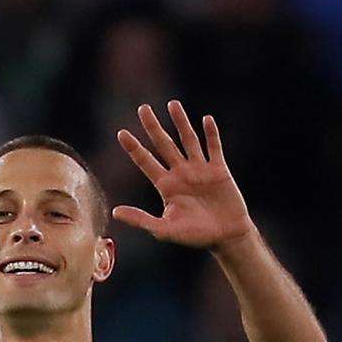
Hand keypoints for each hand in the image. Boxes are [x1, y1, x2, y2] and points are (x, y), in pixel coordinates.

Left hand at [113, 101, 254, 249]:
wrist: (225, 237)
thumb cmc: (195, 236)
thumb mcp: (164, 230)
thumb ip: (141, 219)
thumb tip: (115, 212)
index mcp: (166, 186)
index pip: (145, 162)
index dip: (134, 148)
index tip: (121, 132)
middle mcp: (180, 173)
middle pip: (163, 144)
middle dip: (152, 127)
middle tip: (142, 108)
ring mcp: (200, 169)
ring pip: (187, 140)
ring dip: (180, 122)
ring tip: (172, 104)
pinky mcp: (219, 170)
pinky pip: (214, 147)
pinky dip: (211, 134)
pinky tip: (206, 119)